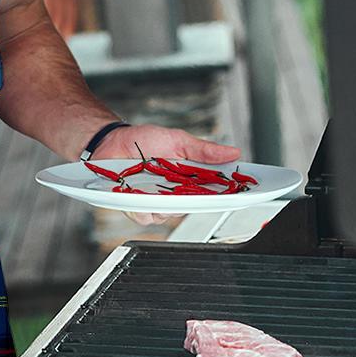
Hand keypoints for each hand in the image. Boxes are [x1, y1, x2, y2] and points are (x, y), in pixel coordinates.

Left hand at [93, 124, 241, 226]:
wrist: (112, 141)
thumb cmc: (144, 141)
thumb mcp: (178, 140)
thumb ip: (203, 151)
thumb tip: (233, 152)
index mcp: (189, 179)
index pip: (214, 192)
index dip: (229, 195)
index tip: (243, 193)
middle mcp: (174, 194)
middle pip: (194, 207)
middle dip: (195, 199)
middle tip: (190, 186)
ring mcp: (155, 202)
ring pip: (169, 215)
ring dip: (165, 201)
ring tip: (156, 183)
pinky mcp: (136, 207)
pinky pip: (145, 216)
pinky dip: (143, 206)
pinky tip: (138, 192)